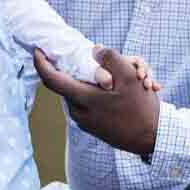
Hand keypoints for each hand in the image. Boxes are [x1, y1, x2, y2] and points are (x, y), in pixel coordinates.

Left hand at [36, 46, 160, 157]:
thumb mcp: (130, 77)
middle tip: (104, 63)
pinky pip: (88, 103)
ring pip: (81, 92)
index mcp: (83, 99)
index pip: (51, 79)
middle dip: (82, 70)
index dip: (41, 63)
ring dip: (94, 82)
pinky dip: (98, 93)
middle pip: (70, 82)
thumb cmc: (140, 108)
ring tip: (122, 80)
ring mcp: (85, 121)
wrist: (151, 139)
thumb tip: (94, 50)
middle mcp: (79, 112)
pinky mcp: (93, 126)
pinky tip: (120, 92)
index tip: (37, 50)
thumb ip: (109, 58)